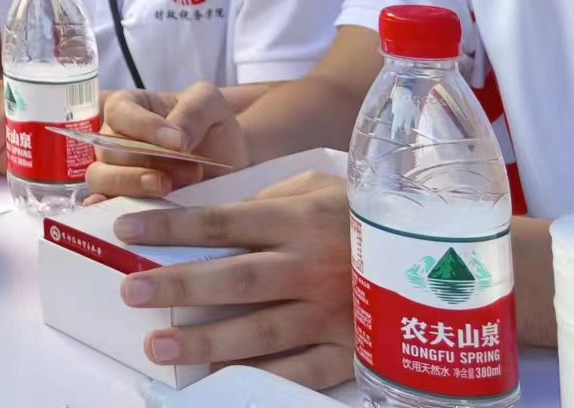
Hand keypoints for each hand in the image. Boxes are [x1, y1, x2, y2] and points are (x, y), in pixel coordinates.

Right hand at [83, 83, 249, 199]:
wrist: (229, 158)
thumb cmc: (212, 123)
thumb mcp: (211, 103)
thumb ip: (193, 110)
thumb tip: (175, 138)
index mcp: (129, 107)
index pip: (119, 112)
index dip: (144, 127)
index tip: (178, 142)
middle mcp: (114, 139)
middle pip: (107, 150)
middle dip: (144, 162)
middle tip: (185, 170)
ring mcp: (116, 172)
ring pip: (101, 178)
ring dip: (134, 186)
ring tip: (169, 188)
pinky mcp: (125, 201)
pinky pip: (106, 206)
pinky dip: (110, 210)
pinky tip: (133, 216)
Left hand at [111, 172, 354, 389]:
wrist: (446, 261)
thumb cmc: (367, 217)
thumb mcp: (321, 189)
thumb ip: (269, 202)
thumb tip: (210, 216)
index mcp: (298, 219)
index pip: (222, 220)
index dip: (171, 226)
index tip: (126, 230)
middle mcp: (310, 266)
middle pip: (235, 277)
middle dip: (179, 286)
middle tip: (131, 291)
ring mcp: (332, 313)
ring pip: (261, 330)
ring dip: (206, 342)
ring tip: (158, 347)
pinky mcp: (353, 351)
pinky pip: (301, 371)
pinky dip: (260, 378)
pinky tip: (220, 384)